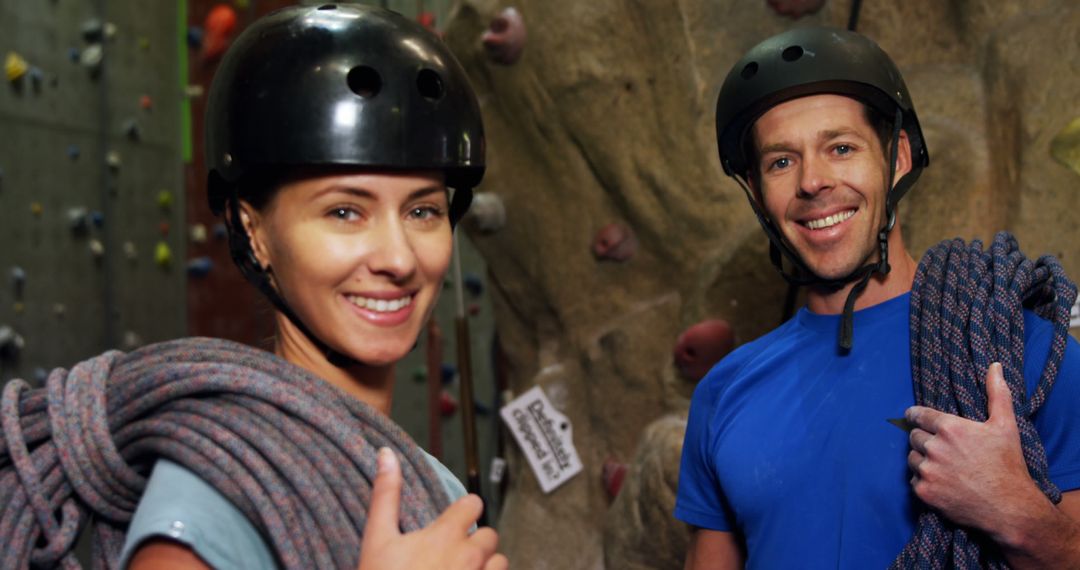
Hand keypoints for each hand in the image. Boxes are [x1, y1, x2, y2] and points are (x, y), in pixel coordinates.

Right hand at [359, 448, 507, 569]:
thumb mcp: (377, 540)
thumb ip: (386, 494)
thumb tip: (386, 453)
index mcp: (446, 535)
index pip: (474, 504)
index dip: (464, 510)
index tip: (452, 521)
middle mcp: (470, 556)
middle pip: (490, 535)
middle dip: (475, 542)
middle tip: (452, 555)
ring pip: (500, 563)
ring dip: (486, 566)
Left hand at [905, 363, 1046, 538]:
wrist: (1010, 508)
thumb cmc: (1008, 464)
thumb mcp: (1005, 425)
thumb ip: (997, 393)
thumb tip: (995, 366)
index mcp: (950, 428)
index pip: (918, 415)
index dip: (916, 416)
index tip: (914, 417)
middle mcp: (935, 448)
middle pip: (913, 436)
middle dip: (923, 439)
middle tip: (939, 447)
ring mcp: (928, 471)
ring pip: (912, 458)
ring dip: (922, 459)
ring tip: (942, 465)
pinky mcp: (924, 491)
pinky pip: (913, 480)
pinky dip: (923, 480)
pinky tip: (941, 481)